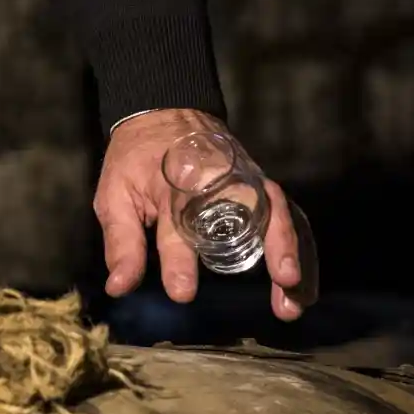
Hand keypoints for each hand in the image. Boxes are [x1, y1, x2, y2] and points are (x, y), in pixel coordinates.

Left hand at [96, 108, 317, 321]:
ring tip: (295, 301)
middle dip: (276, 246)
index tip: (182, 293)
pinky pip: (284, 216)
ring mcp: (246, 180)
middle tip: (285, 284)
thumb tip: (119, 287)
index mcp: (176, 183)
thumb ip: (122, 243)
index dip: (179, 260)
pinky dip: (297, 248)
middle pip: (257, 209)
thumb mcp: (115, 195)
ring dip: (294, 255)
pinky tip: (297, 285)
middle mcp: (221, 179)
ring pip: (282, 213)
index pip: (179, 225)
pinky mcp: (258, 186)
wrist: (161, 113)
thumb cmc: (136, 160)